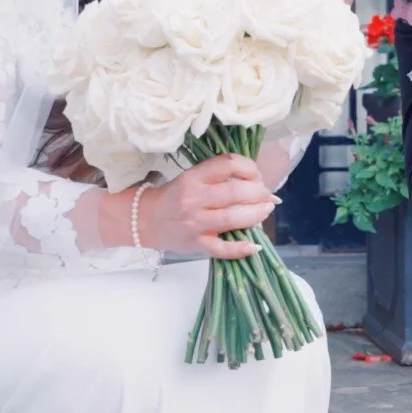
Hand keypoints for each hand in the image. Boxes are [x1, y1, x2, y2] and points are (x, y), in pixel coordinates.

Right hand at [134, 154, 274, 258]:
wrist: (145, 220)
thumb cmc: (174, 197)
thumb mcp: (192, 178)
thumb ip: (220, 178)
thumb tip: (259, 183)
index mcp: (194, 177)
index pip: (228, 164)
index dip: (250, 168)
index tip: (256, 175)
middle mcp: (194, 198)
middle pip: (236, 192)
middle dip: (259, 192)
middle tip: (266, 195)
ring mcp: (195, 223)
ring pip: (234, 218)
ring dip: (257, 214)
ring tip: (266, 209)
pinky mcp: (196, 244)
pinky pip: (223, 249)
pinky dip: (241, 248)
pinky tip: (254, 245)